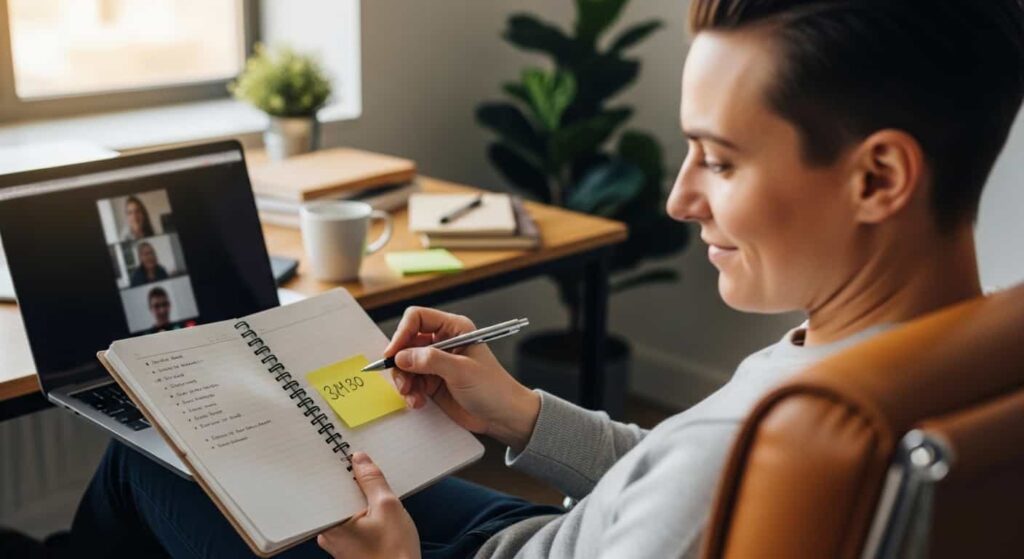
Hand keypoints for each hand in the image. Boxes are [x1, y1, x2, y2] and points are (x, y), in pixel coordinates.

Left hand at [317, 452, 419, 558]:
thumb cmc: (394, 554)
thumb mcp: (388, 507)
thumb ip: (372, 480)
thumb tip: (359, 460)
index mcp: (330, 524)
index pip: (326, 486)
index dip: (337, 468)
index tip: (346, 453)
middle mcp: (328, 534)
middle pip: (336, 496)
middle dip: (351, 481)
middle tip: (364, 465)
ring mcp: (338, 542)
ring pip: (346, 507)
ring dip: (359, 496)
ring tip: (374, 484)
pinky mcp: (350, 546)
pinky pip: (352, 519)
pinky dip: (363, 510)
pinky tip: (377, 505)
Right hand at [385, 306, 539, 451]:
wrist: (503, 417)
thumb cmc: (494, 388)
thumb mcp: (462, 371)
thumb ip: (431, 360)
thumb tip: (402, 356)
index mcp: (454, 329)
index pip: (418, 318)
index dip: (402, 333)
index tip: (394, 353)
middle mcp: (443, 343)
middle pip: (407, 342)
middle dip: (400, 362)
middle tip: (403, 381)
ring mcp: (436, 363)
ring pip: (405, 364)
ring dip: (404, 381)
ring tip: (412, 395)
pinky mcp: (433, 382)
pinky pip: (410, 382)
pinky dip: (409, 393)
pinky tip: (418, 402)